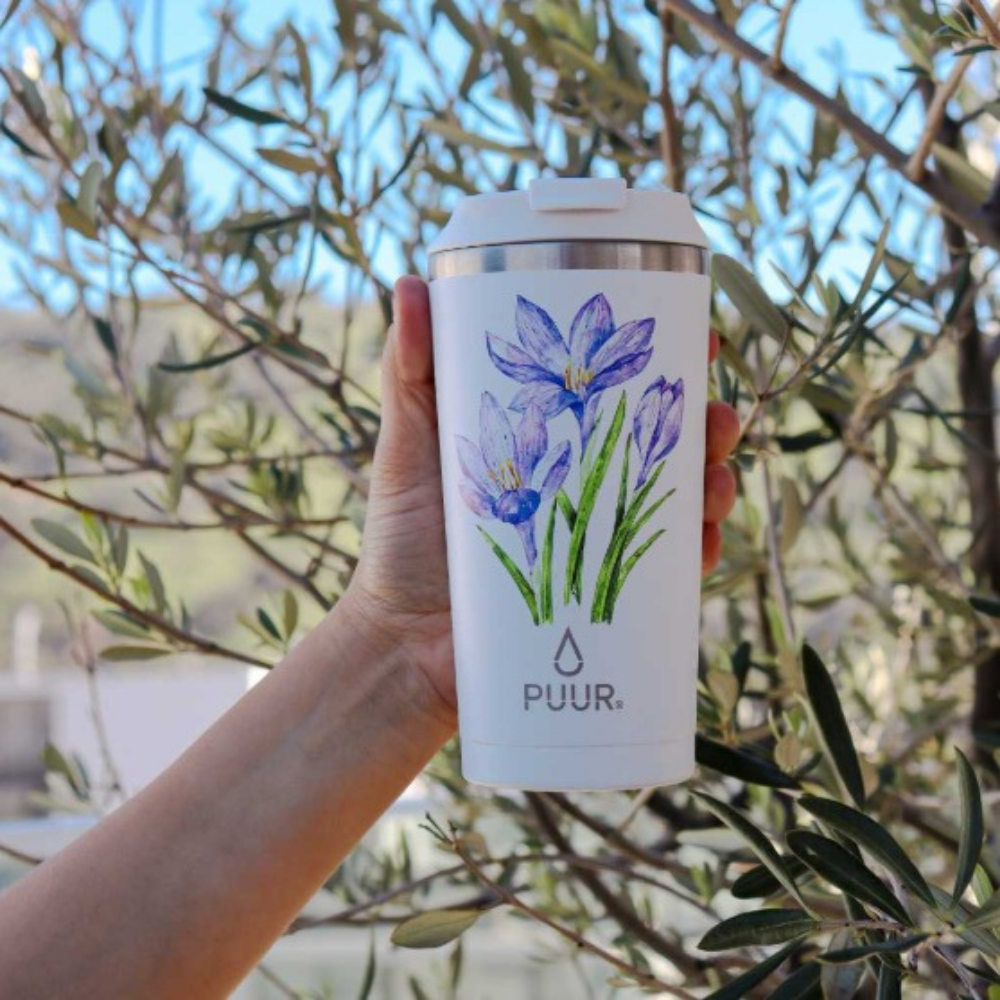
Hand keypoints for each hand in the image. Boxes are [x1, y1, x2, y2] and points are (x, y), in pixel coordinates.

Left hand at [349, 277, 740, 725]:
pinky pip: (669, 576)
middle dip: (706, 422)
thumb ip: (409, 371)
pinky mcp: (607, 599)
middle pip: (664, 444)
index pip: (616, 392)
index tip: (692, 331)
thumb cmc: (402, 540)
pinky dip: (696, 553)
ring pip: (680, 503)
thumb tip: (410, 283)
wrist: (404, 642)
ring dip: (713, 482)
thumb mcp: (407, 446)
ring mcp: (599, 541)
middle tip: (713, 411)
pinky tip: (703, 537)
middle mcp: (584, 487)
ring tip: (713, 474)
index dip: (661, 362)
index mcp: (549, 442)